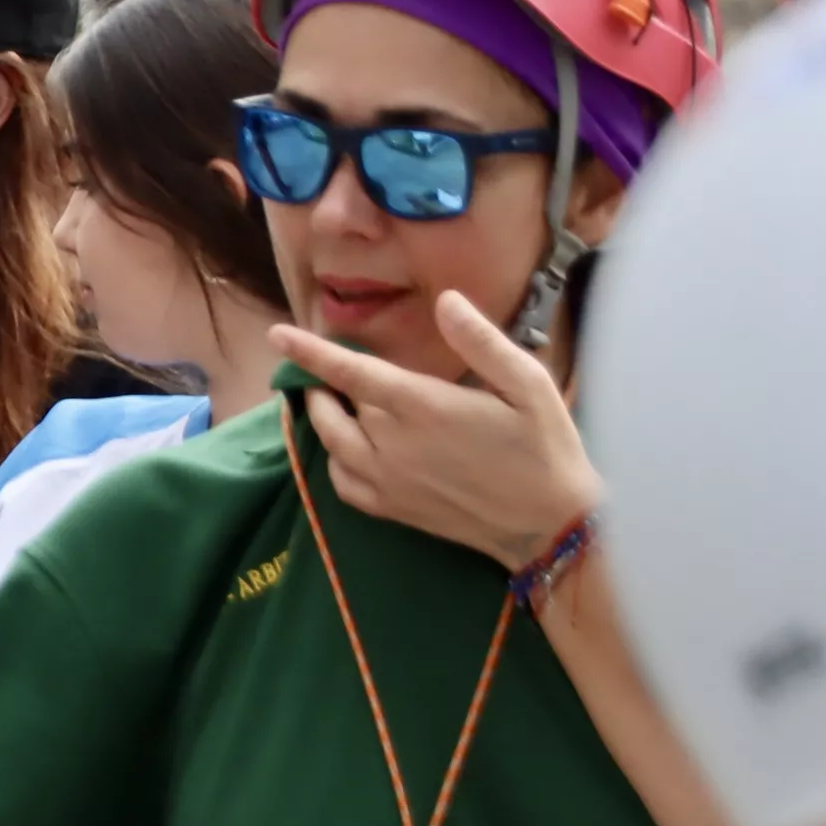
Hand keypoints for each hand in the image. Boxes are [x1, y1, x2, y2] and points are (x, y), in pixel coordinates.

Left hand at [276, 293, 600, 570]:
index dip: (310, 352)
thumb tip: (446, 300)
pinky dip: (333, 456)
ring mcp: (385, 480)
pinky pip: (339, 480)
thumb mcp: (527, 384)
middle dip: (322, 381)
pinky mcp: (387, 508)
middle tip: (330, 367)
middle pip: (333, 404)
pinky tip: (349, 445)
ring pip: (329, 440)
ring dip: (322, 415)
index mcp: (422, 407)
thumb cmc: (544, 446)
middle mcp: (392, 444)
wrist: (548, 524)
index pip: (350, 372)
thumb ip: (481, 341)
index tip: (277, 334)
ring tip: (330, 397)